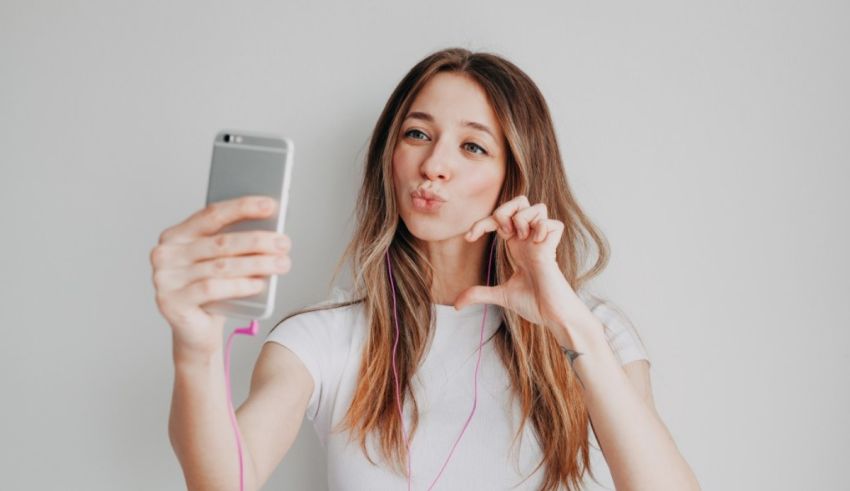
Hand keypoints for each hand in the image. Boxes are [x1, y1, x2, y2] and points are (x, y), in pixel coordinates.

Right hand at [149, 196, 292, 356]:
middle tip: (284, 243)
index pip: (211, 214)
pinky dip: (239, 285)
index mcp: (176, 235)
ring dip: (257, 264)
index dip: (242, 207)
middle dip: (257, 241)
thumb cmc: (212, 290)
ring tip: (281, 263)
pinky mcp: (170, 302)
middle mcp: (165, 254)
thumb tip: (270, 225)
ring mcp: (164, 279)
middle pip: (220, 242)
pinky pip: (212, 288)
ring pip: (221, 266)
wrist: (196, 330)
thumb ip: (234, 242)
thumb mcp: (222, 261)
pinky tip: (259, 283)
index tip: (270, 204)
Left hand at [454, 195, 578, 334]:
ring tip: (523, 239)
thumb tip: (456, 304)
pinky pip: (553, 222)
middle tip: (502, 233)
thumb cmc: (534, 303)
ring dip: (523, 218)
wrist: (552, 316)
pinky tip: (538, 244)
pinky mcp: (554, 247)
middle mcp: (529, 239)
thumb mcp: (501, 295)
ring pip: (537, 207)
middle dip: (504, 210)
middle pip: (520, 201)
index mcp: (517, 245)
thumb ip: (479, 294)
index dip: (482, 223)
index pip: (499, 219)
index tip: (468, 238)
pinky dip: (542, 228)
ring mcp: (542, 241)